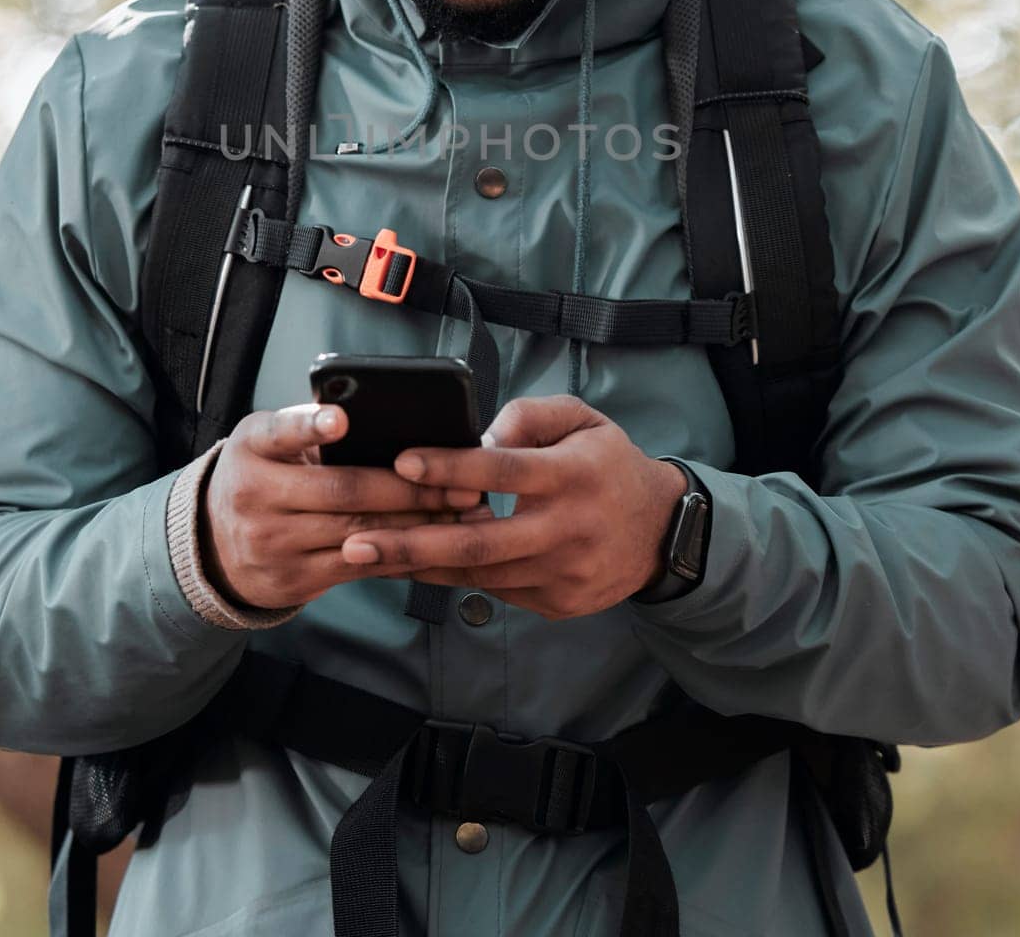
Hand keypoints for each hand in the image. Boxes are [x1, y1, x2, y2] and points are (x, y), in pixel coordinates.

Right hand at [201, 402, 483, 610]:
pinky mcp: (294, 581)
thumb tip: (374, 412)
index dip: (311, 427)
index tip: (340, 420)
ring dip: (417, 525)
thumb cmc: (258, 475)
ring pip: (359, 534)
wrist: (212, 545)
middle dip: (409, 488)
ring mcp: (275, 545)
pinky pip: (358, 568)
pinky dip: (401, 555)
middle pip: (342, 492)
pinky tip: (434, 545)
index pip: (281, 432)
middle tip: (460, 482)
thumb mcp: (264, 441)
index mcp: (253, 450)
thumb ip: (306, 426)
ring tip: (461, 513)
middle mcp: (258, 497)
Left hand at [339, 395, 689, 620]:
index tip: (402, 461)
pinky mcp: (558, 603)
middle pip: (480, 540)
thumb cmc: (608, 463)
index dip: (451, 466)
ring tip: (369, 556)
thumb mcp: (582, 419)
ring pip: (481, 574)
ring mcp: (563, 573)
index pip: (503, 469)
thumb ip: (530, 415)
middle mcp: (567, 528)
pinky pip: (496, 591)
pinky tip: (414, 567)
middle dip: (413, 543)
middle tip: (357, 539)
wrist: (662, 531)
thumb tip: (480, 435)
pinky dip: (453, 579)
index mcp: (572, 475)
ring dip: (421, 567)